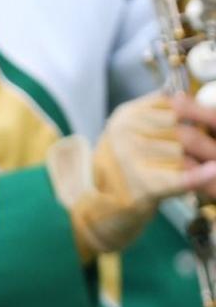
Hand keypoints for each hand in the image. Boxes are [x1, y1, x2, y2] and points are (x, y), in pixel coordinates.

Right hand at [46, 92, 215, 264]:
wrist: (102, 209)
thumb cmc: (125, 170)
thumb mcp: (132, 134)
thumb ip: (156, 115)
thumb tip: (185, 97)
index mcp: (126, 116)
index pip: (172, 106)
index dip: (196, 115)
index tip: (209, 124)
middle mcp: (123, 133)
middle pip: (181, 130)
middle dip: (202, 143)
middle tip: (211, 151)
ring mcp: (130, 159)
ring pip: (183, 154)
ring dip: (199, 163)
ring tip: (202, 168)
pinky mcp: (141, 185)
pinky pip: (178, 178)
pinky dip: (199, 176)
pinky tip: (212, 171)